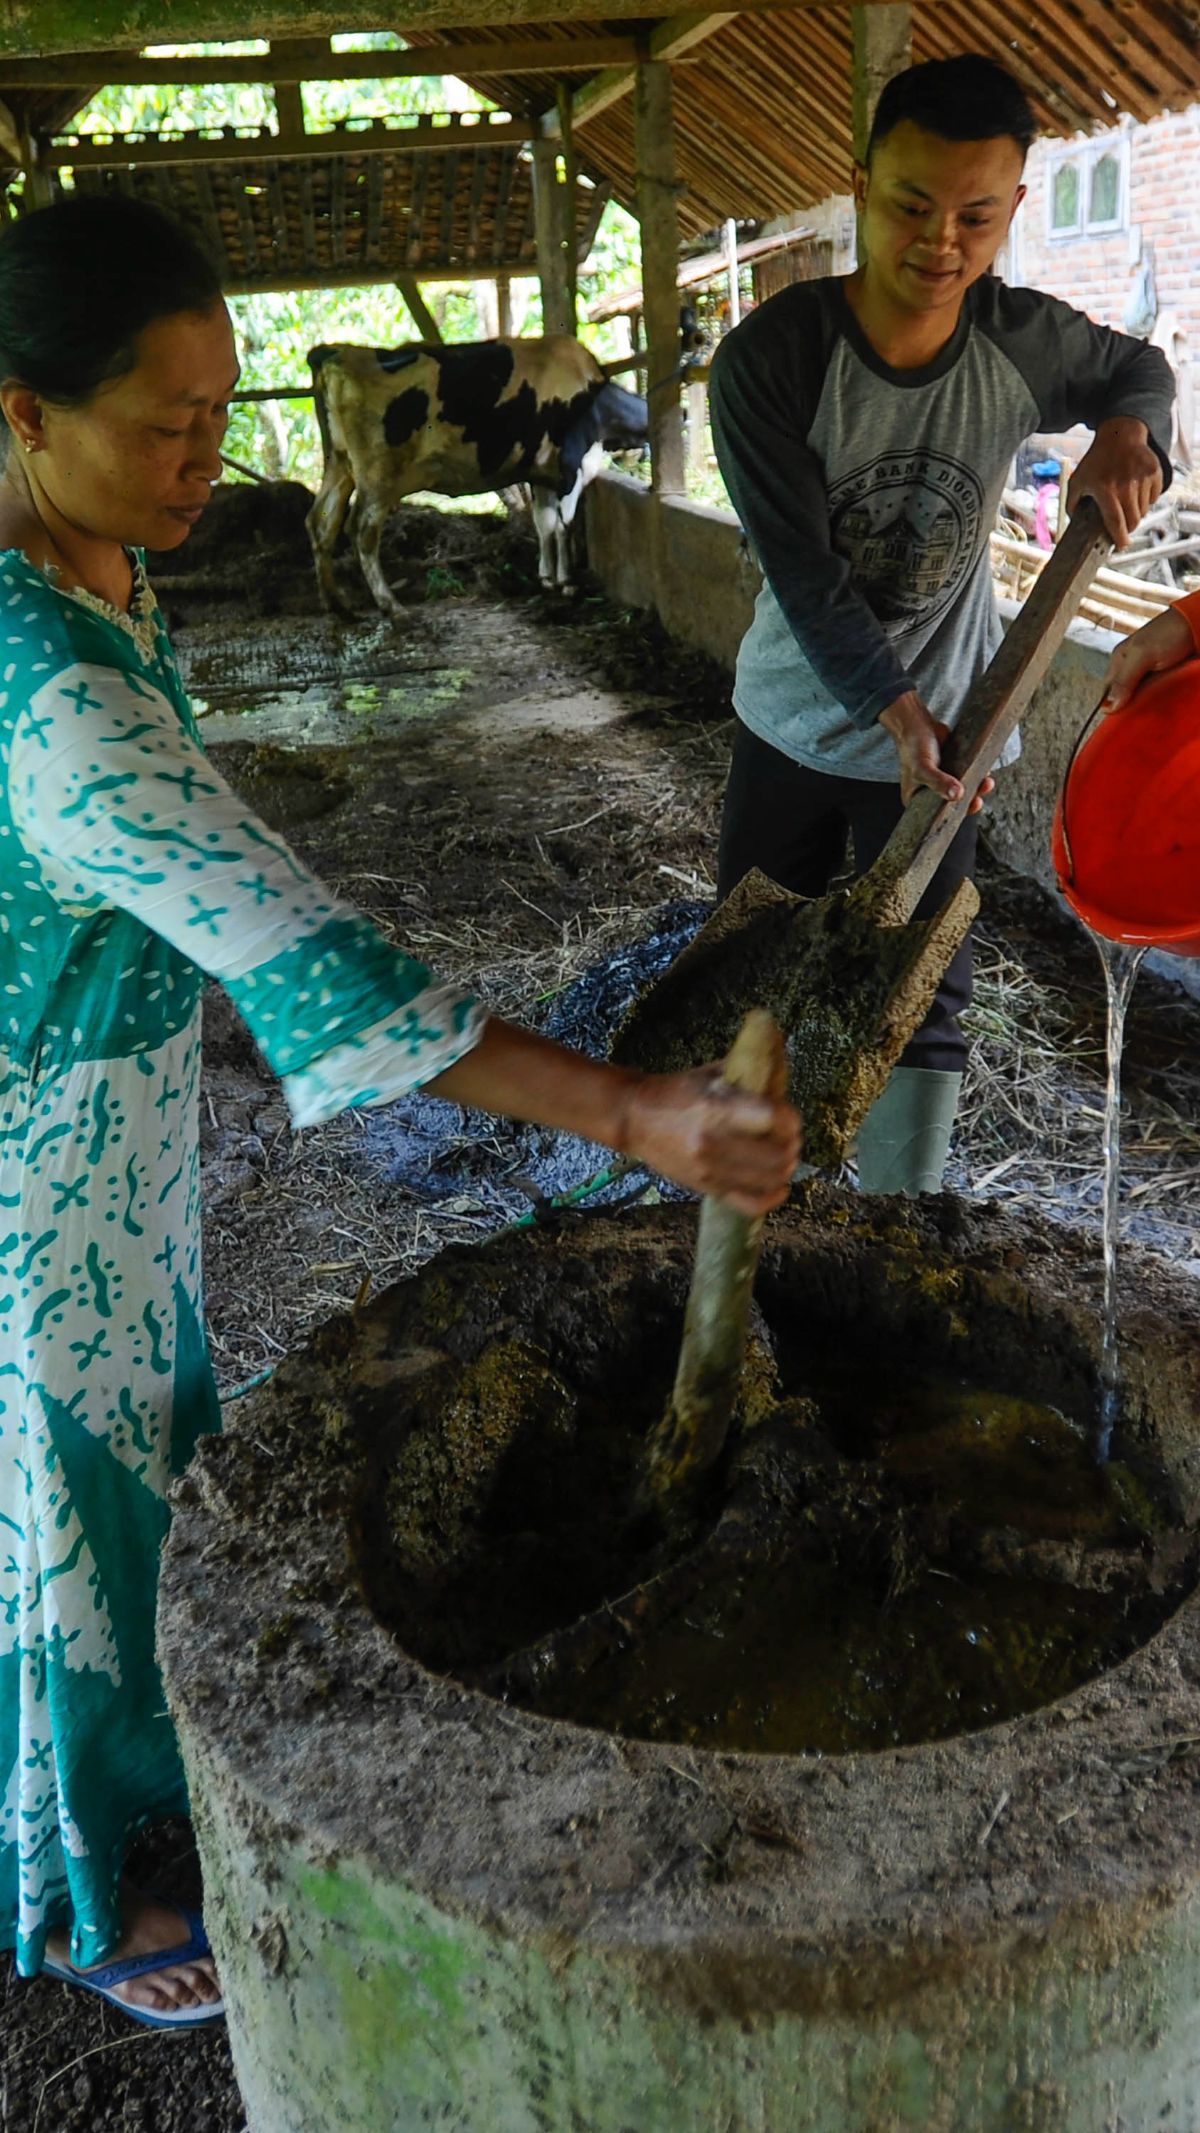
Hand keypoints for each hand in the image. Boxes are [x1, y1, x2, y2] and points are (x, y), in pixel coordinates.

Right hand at [617, 1067, 800, 1216]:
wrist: (635, 1118)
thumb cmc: (677, 1091)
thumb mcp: (712, 1073)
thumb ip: (749, 1073)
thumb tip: (784, 1071)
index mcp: (716, 1109)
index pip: (773, 1119)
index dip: (790, 1118)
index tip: (788, 1115)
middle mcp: (714, 1144)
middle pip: (779, 1155)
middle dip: (792, 1144)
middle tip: (789, 1135)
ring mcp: (711, 1171)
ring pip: (771, 1180)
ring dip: (786, 1167)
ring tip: (782, 1154)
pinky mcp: (707, 1188)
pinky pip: (751, 1204)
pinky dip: (772, 1197)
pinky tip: (779, 1186)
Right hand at [877, 690, 994, 810]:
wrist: (918, 724)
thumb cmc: (913, 747)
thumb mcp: (922, 768)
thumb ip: (938, 782)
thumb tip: (957, 794)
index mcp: (918, 801)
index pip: (938, 814)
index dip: (954, 815)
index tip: (968, 809)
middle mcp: (932, 793)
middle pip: (955, 804)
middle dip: (970, 802)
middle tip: (978, 800)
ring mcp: (945, 781)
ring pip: (965, 790)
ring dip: (978, 788)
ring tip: (986, 783)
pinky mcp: (956, 769)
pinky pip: (970, 776)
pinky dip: (979, 775)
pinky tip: (986, 772)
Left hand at [1068, 418, 1162, 548]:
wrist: (1120, 436)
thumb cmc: (1097, 460)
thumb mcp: (1077, 480)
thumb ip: (1072, 504)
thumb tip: (1074, 523)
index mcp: (1106, 489)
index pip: (1116, 521)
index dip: (1120, 538)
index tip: (1122, 546)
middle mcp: (1126, 485)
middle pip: (1133, 521)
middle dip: (1127, 527)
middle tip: (1122, 525)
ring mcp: (1142, 479)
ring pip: (1144, 510)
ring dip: (1136, 512)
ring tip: (1126, 500)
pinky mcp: (1154, 474)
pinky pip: (1154, 498)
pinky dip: (1147, 499)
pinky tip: (1136, 489)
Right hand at [1099, 605, 1195, 711]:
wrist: (1199, 624)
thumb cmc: (1169, 633)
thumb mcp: (1142, 655)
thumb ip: (1125, 679)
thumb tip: (1107, 708)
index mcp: (1120, 660)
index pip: (1108, 691)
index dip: (1112, 706)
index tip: (1120, 721)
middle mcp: (1132, 668)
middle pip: (1125, 697)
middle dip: (1130, 708)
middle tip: (1138, 719)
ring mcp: (1150, 674)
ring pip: (1141, 697)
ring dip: (1146, 706)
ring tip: (1152, 715)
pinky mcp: (1164, 678)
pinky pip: (1157, 695)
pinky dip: (1160, 701)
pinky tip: (1162, 707)